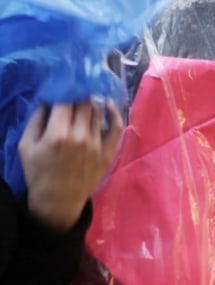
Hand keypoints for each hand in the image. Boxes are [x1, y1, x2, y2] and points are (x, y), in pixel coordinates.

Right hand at [18, 101, 123, 231]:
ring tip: (87, 97)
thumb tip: (48, 99)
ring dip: (92, 102)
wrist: (58, 201)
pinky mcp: (109, 152)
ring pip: (98, 112)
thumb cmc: (39, 173)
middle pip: (84, 103)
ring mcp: (97, 145)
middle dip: (79, 93)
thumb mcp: (26, 146)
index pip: (66, 101)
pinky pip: (117, 127)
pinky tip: (108, 105)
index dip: (65, 88)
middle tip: (77, 88)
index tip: (65, 83)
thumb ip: (36, 120)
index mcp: (58, 135)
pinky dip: (114, 113)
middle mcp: (80, 137)